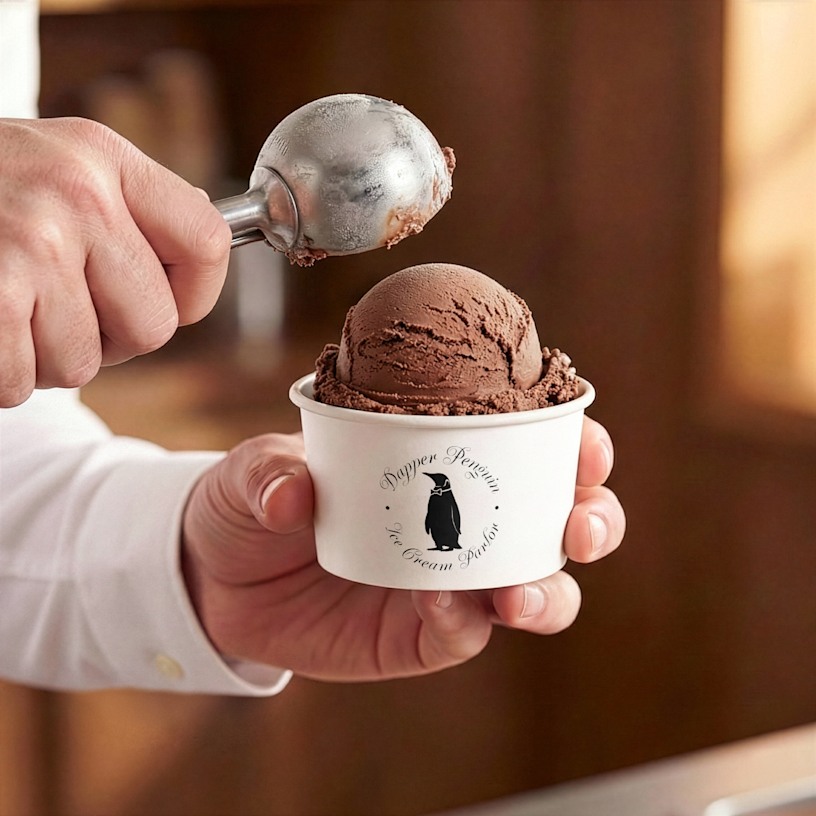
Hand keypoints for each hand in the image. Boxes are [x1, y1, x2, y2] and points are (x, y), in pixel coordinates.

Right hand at [0, 117, 230, 406]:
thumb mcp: (59, 169)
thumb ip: (129, 215)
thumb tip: (195, 273)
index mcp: (103, 159)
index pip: (207, 242)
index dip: (193, 293)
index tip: (166, 301)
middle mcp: (74, 194)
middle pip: (153, 327)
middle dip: (109, 337)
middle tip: (56, 305)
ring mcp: (29, 244)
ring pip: (85, 364)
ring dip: (45, 354)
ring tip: (8, 303)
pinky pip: (24, 380)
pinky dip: (1, 372)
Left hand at [181, 418, 624, 681]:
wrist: (219, 578)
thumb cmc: (255, 500)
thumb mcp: (255, 471)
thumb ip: (272, 473)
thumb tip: (295, 495)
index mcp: (446, 459)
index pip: (531, 445)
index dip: (575, 442)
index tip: (583, 442)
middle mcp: (465, 520)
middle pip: (560, 520)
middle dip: (592, 520)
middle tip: (579, 524)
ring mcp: (450, 580)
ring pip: (534, 587)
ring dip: (546, 591)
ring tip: (516, 593)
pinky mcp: (421, 635)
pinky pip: (463, 634)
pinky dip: (464, 623)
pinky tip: (440, 605)